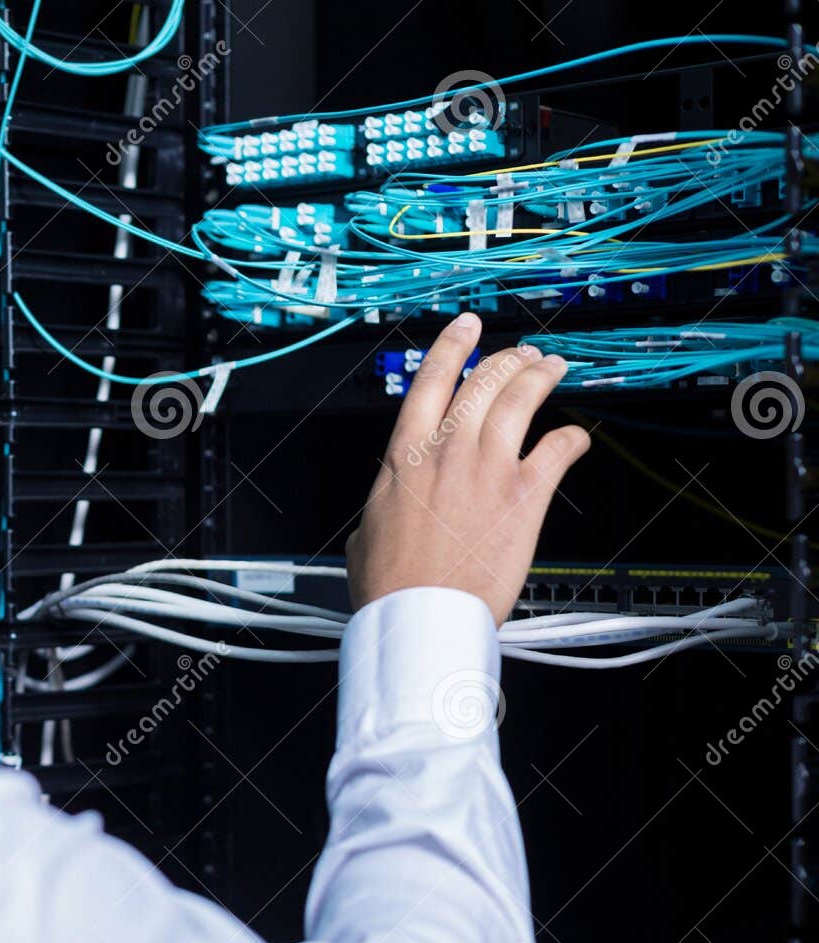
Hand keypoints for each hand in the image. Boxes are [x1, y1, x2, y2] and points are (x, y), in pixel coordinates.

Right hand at [347, 313, 590, 624]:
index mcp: (406, 456)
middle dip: (507, 358)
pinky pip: (558, 449)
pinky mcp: (524, 496)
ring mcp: (488, 469)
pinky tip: (576, 436)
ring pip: (521, 400)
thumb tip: (389, 500)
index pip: (431, 380)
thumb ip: (386, 499)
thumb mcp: (367, 528)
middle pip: (483, 381)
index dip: (453, 345)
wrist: (421, 615)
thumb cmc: (390, 584)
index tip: (467, 326)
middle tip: (522, 354)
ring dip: (540, 377)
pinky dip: (571, 438)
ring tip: (552, 367)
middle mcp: (449, 451)